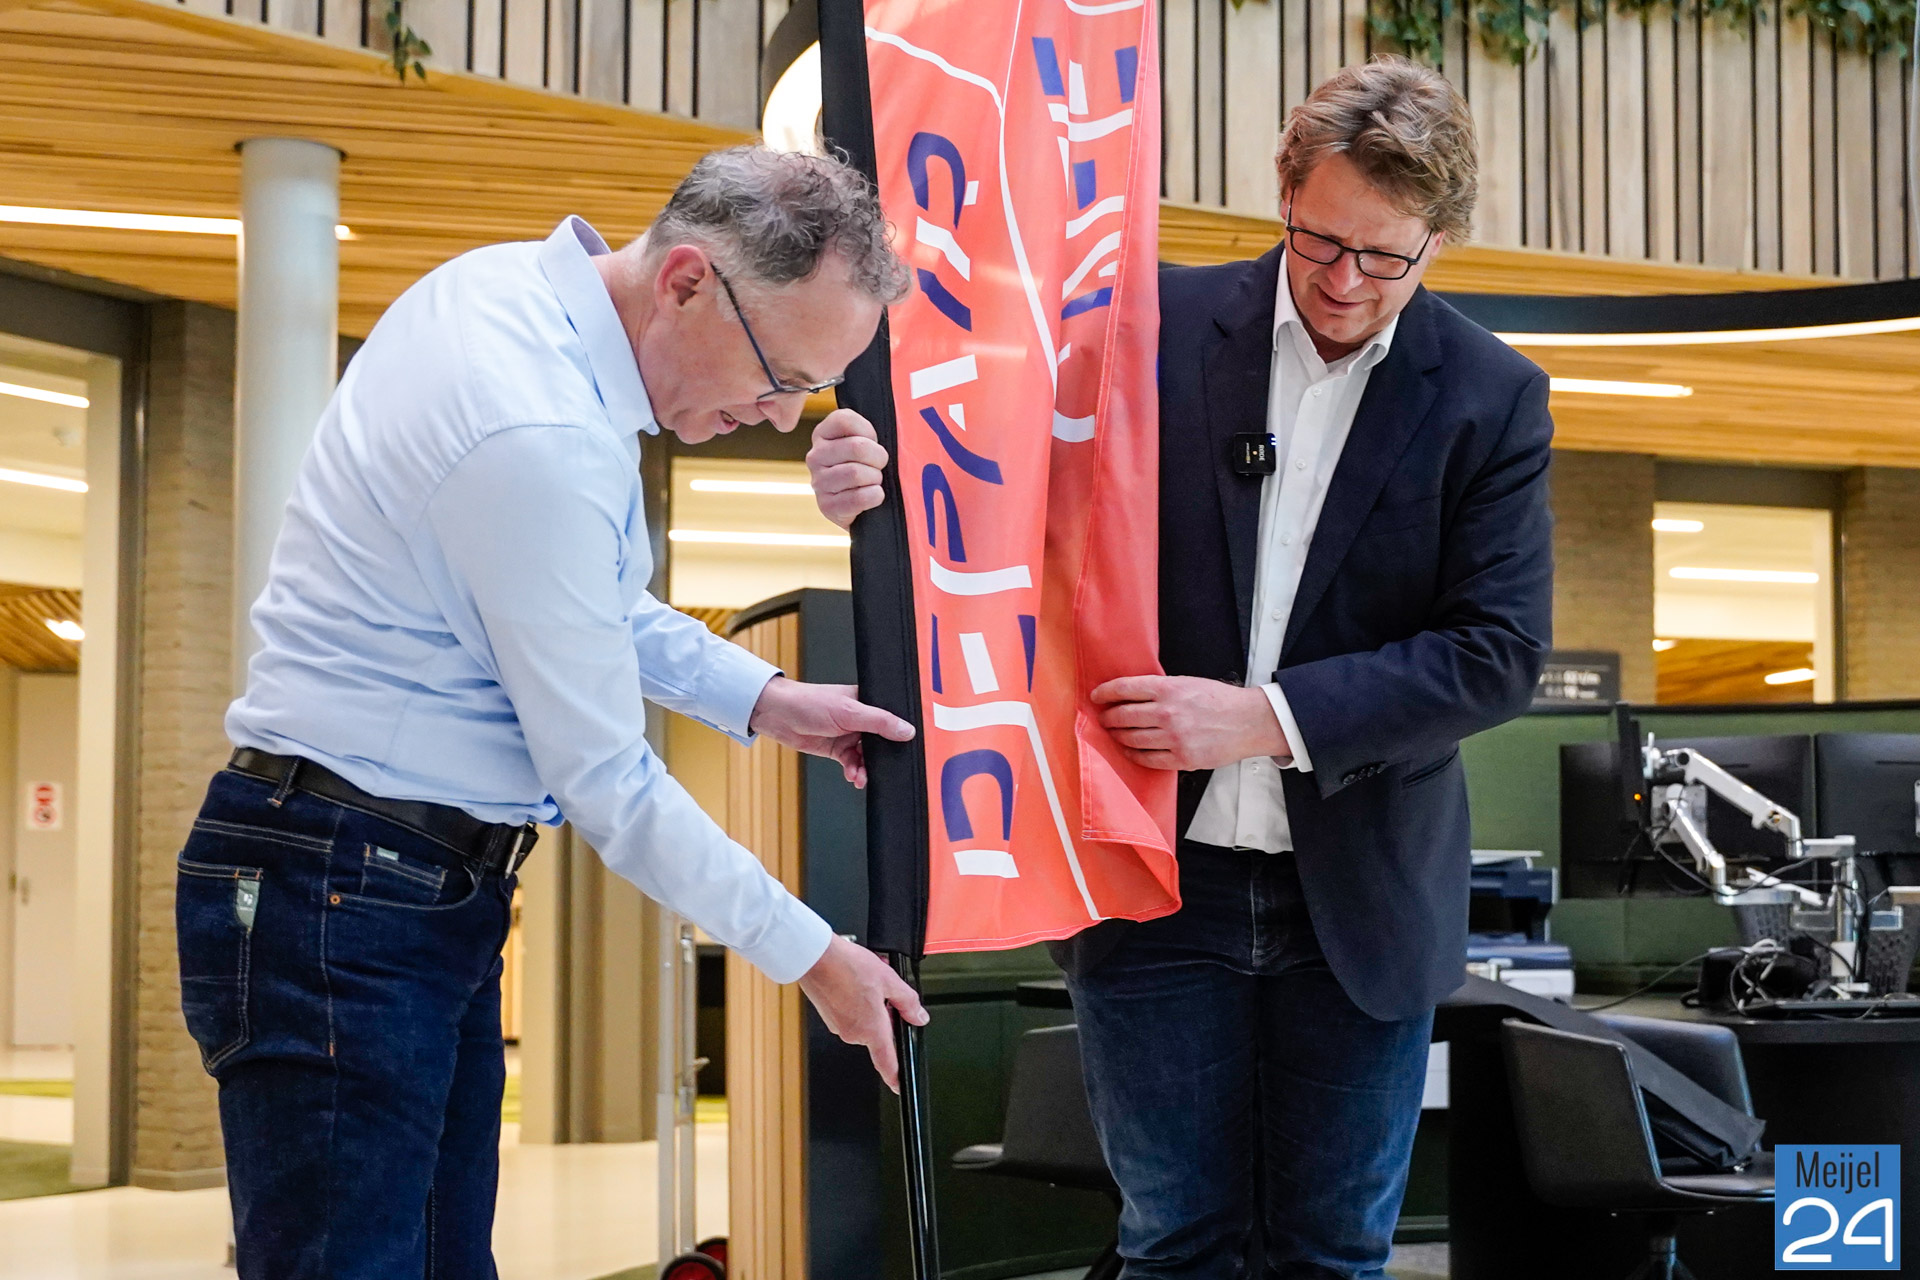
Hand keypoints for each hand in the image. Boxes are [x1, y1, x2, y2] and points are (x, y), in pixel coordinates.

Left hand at [748, 675, 914, 787]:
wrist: (777, 715)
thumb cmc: (808, 702)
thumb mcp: (849, 712)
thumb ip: (880, 722)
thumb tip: (907, 730)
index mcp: (868, 701)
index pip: (892, 719)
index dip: (899, 735)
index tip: (905, 750)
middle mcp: (860, 718)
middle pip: (881, 742)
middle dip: (881, 759)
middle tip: (882, 770)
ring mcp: (848, 734)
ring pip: (866, 756)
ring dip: (865, 768)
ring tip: (861, 776)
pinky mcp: (836, 748)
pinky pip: (852, 763)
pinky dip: (853, 771)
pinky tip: (852, 775)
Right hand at [798, 935, 929, 1092]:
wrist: (814, 957)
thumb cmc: (845, 967)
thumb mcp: (888, 979)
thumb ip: (908, 1002)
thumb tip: (918, 1017)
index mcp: (870, 1029)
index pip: (887, 1062)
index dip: (896, 1077)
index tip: (900, 1085)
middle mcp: (853, 1033)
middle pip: (878, 1033)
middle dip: (886, 1014)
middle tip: (886, 990)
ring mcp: (838, 1025)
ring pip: (864, 1020)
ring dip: (871, 1004)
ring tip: (867, 979)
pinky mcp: (829, 1016)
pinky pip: (850, 1014)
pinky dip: (856, 1000)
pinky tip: (855, 981)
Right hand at [807, 409, 888, 529]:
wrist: (861, 506)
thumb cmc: (869, 466)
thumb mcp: (866, 442)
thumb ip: (870, 431)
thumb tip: (902, 418)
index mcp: (823, 433)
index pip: (844, 420)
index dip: (868, 431)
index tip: (874, 442)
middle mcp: (816, 456)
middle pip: (856, 447)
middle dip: (878, 458)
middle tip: (881, 465)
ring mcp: (819, 482)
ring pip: (856, 473)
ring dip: (875, 479)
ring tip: (875, 481)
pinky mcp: (827, 506)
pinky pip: (857, 498)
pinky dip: (873, 497)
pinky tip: (874, 495)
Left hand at [1091, 675, 1290, 771]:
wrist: (1247, 721)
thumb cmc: (1218, 700)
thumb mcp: (1187, 683)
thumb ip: (1159, 689)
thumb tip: (1128, 695)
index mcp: (1168, 688)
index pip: (1124, 688)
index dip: (1105, 692)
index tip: (1096, 696)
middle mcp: (1167, 712)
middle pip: (1123, 716)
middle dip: (1108, 718)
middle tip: (1104, 718)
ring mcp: (1173, 738)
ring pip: (1131, 739)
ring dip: (1118, 736)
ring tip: (1116, 734)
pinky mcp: (1181, 758)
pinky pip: (1146, 759)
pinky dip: (1134, 754)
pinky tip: (1131, 750)